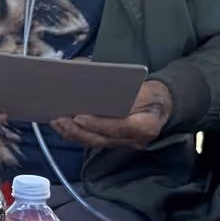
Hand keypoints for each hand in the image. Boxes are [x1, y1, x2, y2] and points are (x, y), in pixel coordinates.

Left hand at [51, 78, 173, 150]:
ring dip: (72, 133)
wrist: (163, 106)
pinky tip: (64, 125)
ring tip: (56, 121)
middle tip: (59, 119)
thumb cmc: (151, 94)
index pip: (120, 128)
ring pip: (94, 142)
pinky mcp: (114, 144)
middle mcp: (134, 140)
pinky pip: (93, 141)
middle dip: (77, 130)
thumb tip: (89, 75)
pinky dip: (77, 134)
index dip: (98, 124)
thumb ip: (122, 87)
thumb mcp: (144, 88)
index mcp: (146, 125)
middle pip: (101, 139)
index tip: (79, 117)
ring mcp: (123, 145)